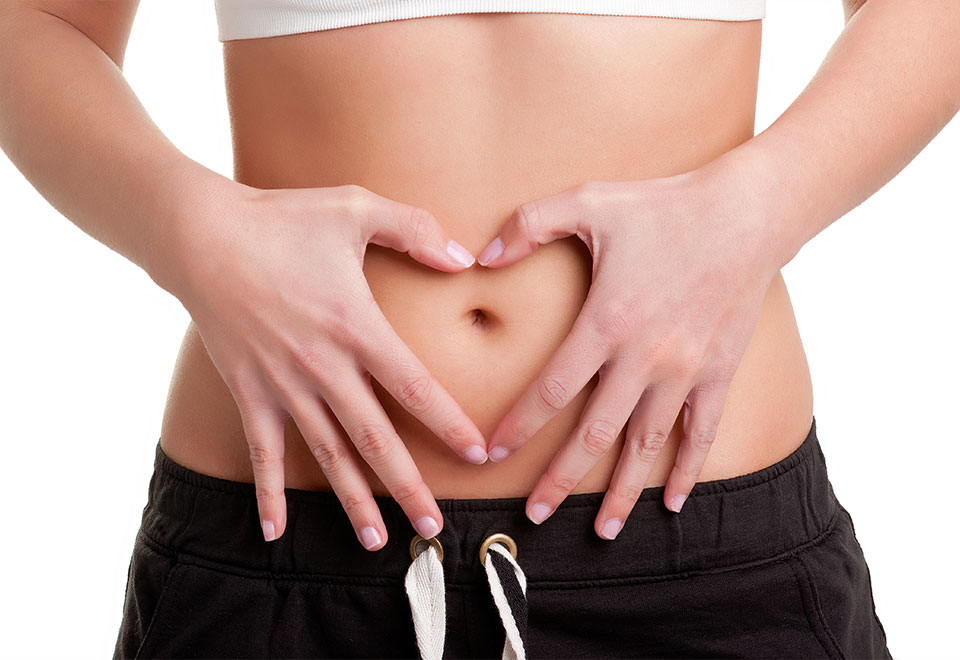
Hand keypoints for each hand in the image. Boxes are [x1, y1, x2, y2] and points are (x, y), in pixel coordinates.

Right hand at [168, 181, 486, 548]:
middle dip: (408, 485)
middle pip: (375, 438)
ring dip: (352, 500)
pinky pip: (260, 451)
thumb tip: (465, 259)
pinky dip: (267, 492)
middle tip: (435, 526)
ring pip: (326, 454)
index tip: (478, 455)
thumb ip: (414, 229)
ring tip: (378, 541)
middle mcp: (324, 366)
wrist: (200, 234)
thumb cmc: (281, 218)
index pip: (415, 387)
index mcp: (357, 326)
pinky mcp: (247, 391)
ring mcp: (283, 384)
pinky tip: (274, 531)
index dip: (449, 424)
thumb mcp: (355, 206)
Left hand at [476, 168, 780, 537]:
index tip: (494, 450)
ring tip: (604, 530)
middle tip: (535, 514)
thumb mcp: (589, 201)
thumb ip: (530, 224)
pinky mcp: (719, 372)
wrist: (746, 213)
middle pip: (595, 433)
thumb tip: (481, 257)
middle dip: (561, 478)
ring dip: (623, 491)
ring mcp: (685, 370)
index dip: (520, 423)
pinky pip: (701, 433)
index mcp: (607, 321)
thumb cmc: (664, 206)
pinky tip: (672, 502)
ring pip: (647, 445)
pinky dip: (687, 470)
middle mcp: (644, 357)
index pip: (553, 388)